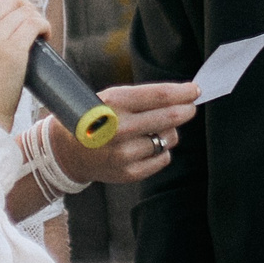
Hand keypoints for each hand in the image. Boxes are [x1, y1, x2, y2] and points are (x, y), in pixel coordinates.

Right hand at [51, 81, 201, 184]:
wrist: (68, 151)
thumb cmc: (95, 118)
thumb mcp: (111, 98)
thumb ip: (144, 97)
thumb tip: (184, 96)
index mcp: (114, 103)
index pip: (160, 95)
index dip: (183, 92)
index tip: (195, 90)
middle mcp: (119, 129)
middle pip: (170, 116)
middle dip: (186, 110)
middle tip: (189, 107)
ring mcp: (124, 153)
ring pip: (169, 138)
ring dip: (169, 132)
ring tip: (153, 129)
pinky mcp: (129, 172)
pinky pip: (163, 158)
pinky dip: (161, 150)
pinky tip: (146, 146)